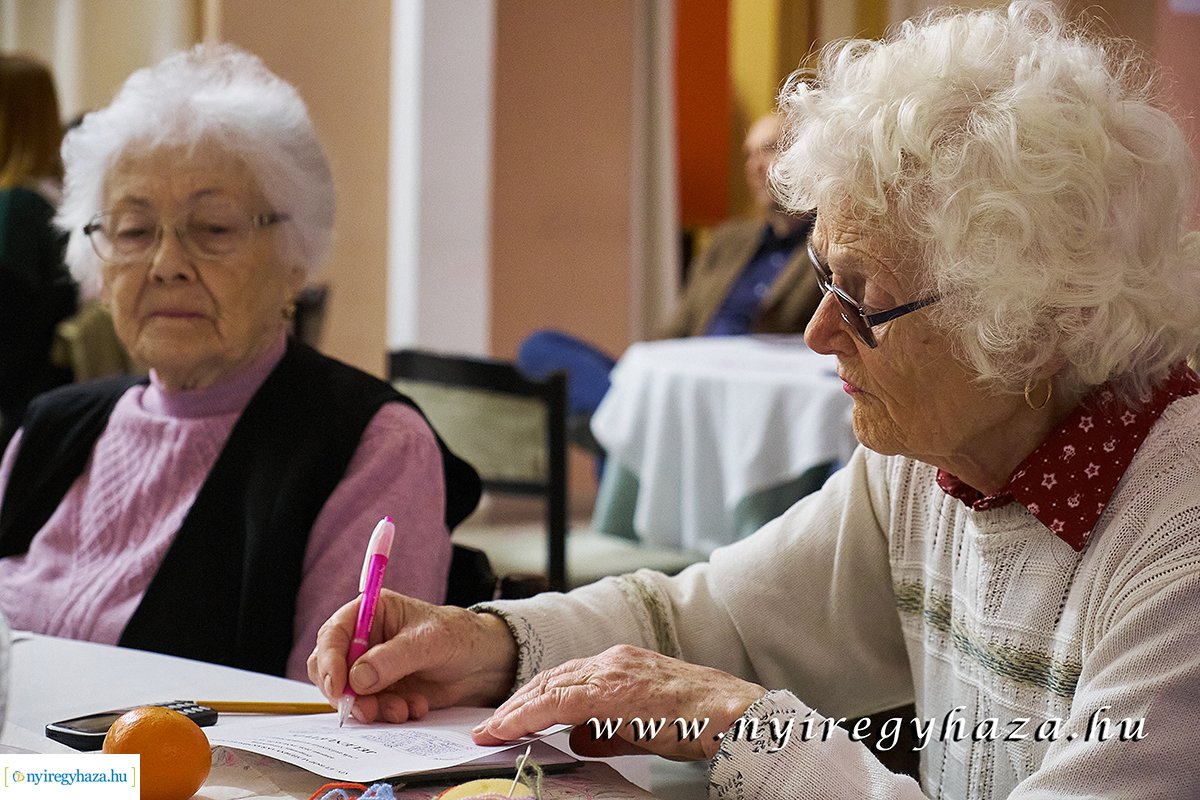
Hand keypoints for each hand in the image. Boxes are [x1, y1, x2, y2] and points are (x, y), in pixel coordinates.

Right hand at [307, 589, 516, 722]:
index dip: (329, 661)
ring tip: (402, 710)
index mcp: (371, 612)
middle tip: (366, 709)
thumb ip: (392, 659)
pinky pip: (370, 707)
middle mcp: (365, 639)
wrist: (482, 663)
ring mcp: (371, 667)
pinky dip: (388, 713)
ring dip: (371, 707)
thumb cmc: (457, 637)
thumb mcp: (428, 642)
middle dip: (345, 692)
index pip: (333, 634)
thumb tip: (356, 678)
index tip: (338, 686)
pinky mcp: (382, 690)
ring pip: (348, 693)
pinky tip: (415, 707)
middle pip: (330, 667)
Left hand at [471, 644, 765, 760]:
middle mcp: (612, 660)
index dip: (531, 699)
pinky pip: (559, 702)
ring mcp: (612, 671)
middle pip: (550, 679)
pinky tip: (511, 727)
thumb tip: (576, 741)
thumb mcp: (642, 725)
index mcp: (620, 665)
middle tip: (489, 726)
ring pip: (549, 686)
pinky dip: (529, 714)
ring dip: (516, 710)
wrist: (732, 714)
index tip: (507, 718)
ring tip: (492, 730)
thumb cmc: (697, 720)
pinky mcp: (613, 690)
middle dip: (516, 704)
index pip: (564, 679)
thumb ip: (606, 731)